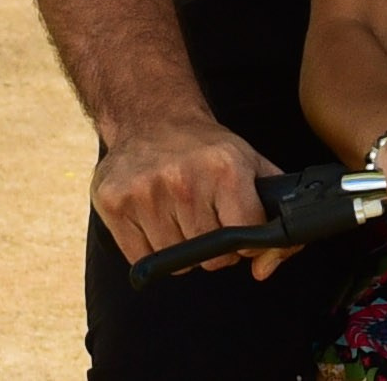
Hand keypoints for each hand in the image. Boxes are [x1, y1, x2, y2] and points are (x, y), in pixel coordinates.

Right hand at [93, 114, 297, 280]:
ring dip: (182, 249)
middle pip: (210, 257)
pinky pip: (143, 259)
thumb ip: (273, 212)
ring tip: (181, 214)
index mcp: (225, 168)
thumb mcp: (251, 163)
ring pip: (176, 262)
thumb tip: (263, 269)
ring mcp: (145, 193)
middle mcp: (184, 180)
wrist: (153, 118)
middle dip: (215, 248)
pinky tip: (157, 219)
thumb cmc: (206, 149)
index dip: (247, 242)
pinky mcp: (113, 203)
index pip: (245, 237)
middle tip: (208, 220)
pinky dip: (153, 250)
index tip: (240, 230)